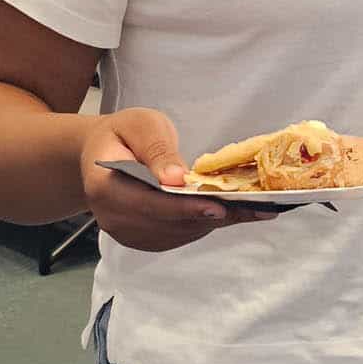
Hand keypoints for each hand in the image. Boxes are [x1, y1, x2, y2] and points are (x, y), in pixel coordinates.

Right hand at [79, 106, 279, 249]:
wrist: (105, 153)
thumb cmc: (124, 134)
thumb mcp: (140, 125)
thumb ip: (156, 149)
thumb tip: (175, 178)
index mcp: (104, 187)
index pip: (147, 204)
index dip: (184, 208)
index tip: (218, 207)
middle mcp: (114, 218)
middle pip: (169, 224)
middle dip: (213, 215)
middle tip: (257, 209)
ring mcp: (130, 233)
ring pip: (180, 232)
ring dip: (217, 222)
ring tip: (257, 210)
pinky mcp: (147, 238)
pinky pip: (182, 234)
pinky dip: (209, 223)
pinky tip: (237, 212)